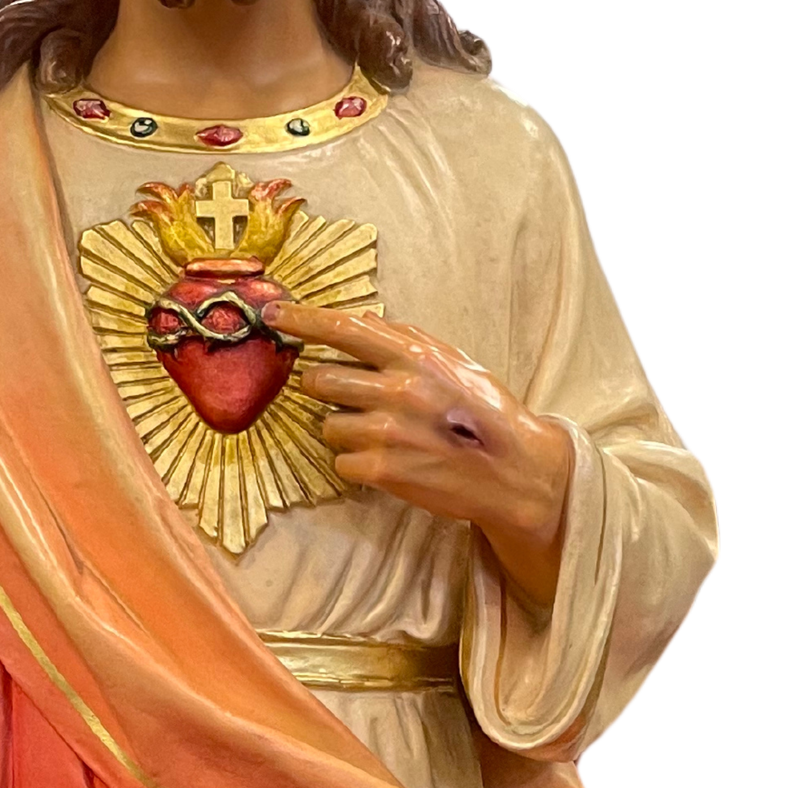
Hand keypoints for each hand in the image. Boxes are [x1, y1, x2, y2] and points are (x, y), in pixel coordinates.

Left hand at [266, 300, 572, 610]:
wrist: (514, 472)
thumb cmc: (484, 413)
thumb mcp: (454, 362)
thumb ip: (406, 342)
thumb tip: (358, 322)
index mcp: (414, 356)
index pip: (343, 329)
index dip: (302, 320)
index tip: (273, 315)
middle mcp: (396, 390)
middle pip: (319, 380)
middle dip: (326, 388)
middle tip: (352, 398)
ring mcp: (387, 432)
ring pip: (327, 425)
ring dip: (345, 430)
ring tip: (382, 435)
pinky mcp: (383, 471)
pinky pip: (340, 462)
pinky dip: (357, 464)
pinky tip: (388, 462)